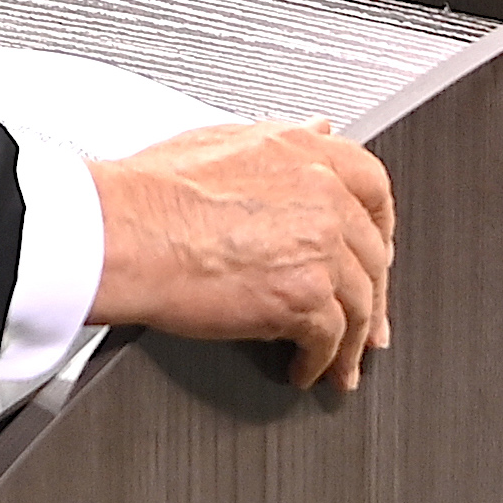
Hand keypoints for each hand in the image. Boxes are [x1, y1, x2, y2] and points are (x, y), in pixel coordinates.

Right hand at [86, 118, 396, 389]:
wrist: (123, 233)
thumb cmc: (150, 193)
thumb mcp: (223, 140)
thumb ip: (284, 142)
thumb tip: (318, 132)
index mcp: (306, 153)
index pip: (373, 187)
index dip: (379, 228)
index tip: (376, 250)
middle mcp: (322, 195)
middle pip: (372, 252)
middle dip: (373, 292)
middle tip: (368, 320)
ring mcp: (319, 246)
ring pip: (361, 300)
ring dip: (353, 338)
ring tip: (341, 362)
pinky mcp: (302, 296)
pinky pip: (331, 337)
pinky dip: (322, 360)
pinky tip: (306, 369)